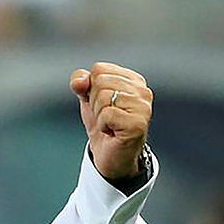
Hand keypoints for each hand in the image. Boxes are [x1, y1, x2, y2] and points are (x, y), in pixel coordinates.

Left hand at [69, 62, 152, 180]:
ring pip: (103, 97)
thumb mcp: (87, 98)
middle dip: (94, 102)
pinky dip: (102, 125)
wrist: (108, 155)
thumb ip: (80, 83)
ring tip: (109, 125)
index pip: (99, 69)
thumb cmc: (102, 125)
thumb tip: (80, 81)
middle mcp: (142, 91)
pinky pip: (106, 114)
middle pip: (100, 81)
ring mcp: (143, 107)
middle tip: (105, 117)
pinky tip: (112, 132)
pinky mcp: (138, 124)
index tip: (101, 104)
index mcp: (133, 80)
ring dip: (98, 115)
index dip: (91, 88)